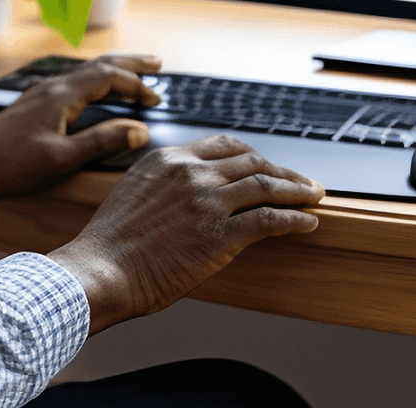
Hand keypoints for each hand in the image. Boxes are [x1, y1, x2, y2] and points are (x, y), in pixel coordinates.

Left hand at [0, 55, 161, 224]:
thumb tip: (139, 130)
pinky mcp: (32, 107)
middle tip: (156, 63)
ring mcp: (40, 96)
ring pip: (83, 74)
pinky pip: (72, 85)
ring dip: (111, 72)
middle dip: (129, 64)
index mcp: (61, 96)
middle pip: (97, 66)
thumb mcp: (63, 159)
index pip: (108, 77)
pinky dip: (93, 84)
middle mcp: (51, 88)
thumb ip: (103, 141)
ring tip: (132, 76)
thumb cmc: (9, 167)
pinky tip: (93, 95)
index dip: (136, 85)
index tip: (156, 99)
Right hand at [48, 134, 322, 332]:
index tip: (267, 164)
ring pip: (266, 185)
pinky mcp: (219, 235)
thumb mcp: (133, 192)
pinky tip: (307, 222)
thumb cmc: (111, 243)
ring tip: (313, 196)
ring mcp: (207, 202)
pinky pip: (269, 220)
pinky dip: (294, 219)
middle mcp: (190, 173)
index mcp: (168, 158)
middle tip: (302, 181)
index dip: (254, 154)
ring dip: (297, 190)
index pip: (225, 145)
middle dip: (283, 170)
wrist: (101, 271)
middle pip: (252, 161)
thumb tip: (185, 192)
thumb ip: (163, 183)